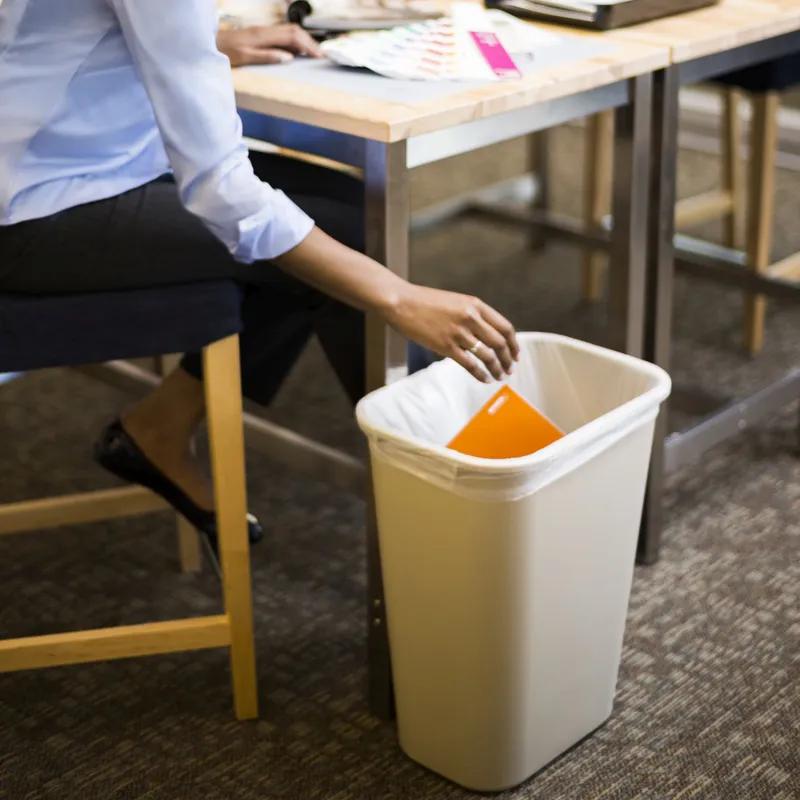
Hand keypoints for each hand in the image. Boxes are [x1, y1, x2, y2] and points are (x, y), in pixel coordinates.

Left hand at [216, 24, 321, 66]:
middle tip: (321, 56)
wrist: (210, 43)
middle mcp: (265, 30)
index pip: (293, 37)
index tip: (319, 57)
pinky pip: (283, 35)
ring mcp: (264, 31)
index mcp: (263, 36)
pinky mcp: (261, 35)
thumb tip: (288, 58)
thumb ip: (266, 57)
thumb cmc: (224, 52)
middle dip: (310, 42)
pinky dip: (295, 42)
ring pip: (290, 31)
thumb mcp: (244, 57)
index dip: (308, 46)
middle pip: (295, 30)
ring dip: (304, 41)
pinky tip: (298, 52)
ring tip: (314, 54)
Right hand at [384, 285, 518, 382]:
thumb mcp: (455, 301)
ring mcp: (459, 333)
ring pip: (487, 355)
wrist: (401, 302)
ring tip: (499, 376)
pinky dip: (480, 374)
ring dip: (497, 369)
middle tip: (509, 369)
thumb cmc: (424, 301)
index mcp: (475, 305)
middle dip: (508, 359)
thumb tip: (484, 334)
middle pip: (500, 343)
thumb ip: (472, 315)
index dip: (513, 343)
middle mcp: (471, 318)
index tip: (515, 354)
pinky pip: (470, 364)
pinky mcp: (446, 346)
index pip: (504, 327)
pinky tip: (484, 379)